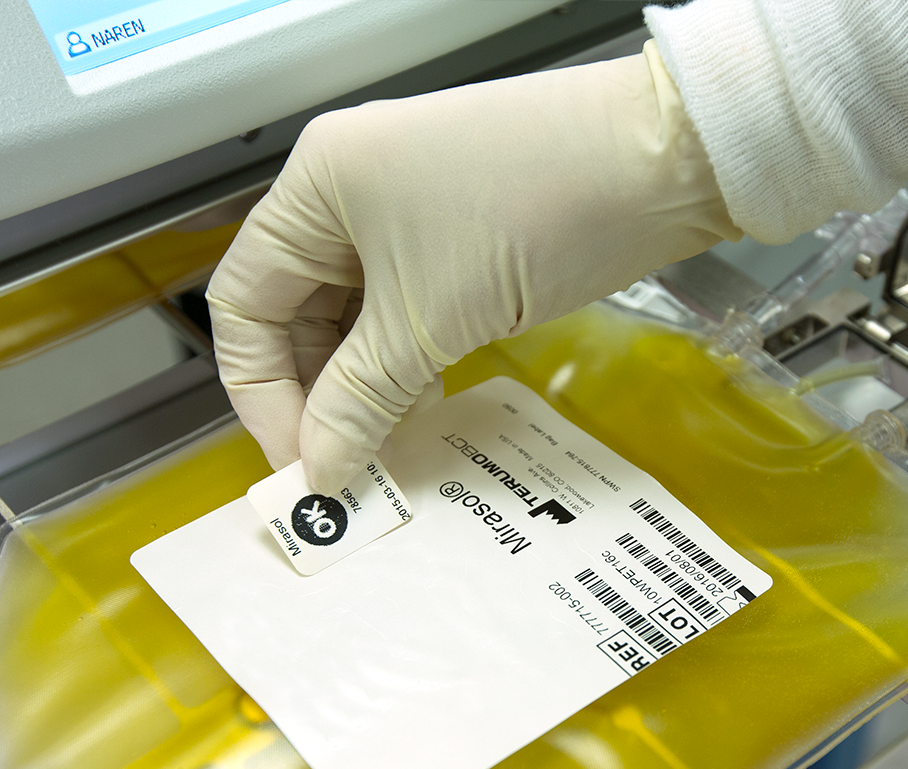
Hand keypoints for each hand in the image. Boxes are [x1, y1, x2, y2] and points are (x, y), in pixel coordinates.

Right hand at [206, 42, 738, 491]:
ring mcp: (405, 209)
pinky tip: (420, 410)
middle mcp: (348, 189)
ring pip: (354, 317)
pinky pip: (404, 310)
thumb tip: (320, 471)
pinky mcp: (457, 234)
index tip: (299, 461)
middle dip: (316, 394)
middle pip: (296, 312)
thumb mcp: (430, 319)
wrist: (664, 158)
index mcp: (315, 185)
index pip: (244, 301)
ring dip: (363, 386)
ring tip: (384, 450)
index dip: (262, 391)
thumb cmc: (534, 213)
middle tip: (345, 466)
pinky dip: (405, 362)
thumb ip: (359, 400)